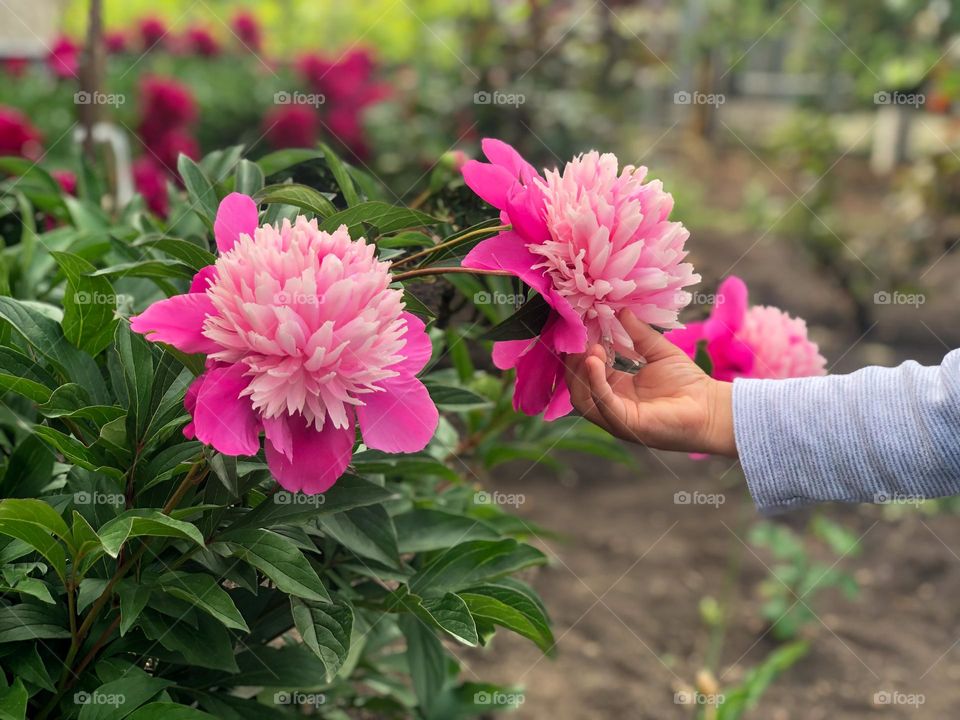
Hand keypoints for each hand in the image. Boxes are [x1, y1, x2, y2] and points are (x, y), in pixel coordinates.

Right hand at [564, 311, 736, 456]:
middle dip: (574, 361)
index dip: (581, 351)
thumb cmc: (689, 383)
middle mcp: (612, 405)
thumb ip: (639, 333)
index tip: (582, 328)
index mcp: (617, 390)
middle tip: (579, 337)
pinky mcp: (626, 424)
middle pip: (577, 386)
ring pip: (582, 397)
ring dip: (580, 371)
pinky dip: (595, 380)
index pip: (587, 372)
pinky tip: (595, 359)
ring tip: (589, 347)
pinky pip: (602, 402)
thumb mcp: (659, 351)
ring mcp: (616, 417)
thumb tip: (621, 310)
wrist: (713, 408)